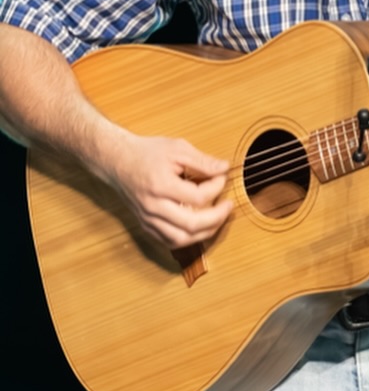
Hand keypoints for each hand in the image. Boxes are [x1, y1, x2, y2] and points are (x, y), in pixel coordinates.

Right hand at [107, 134, 231, 248]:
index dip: (216, 188)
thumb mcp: (177, 149)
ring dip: (204, 233)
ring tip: (217, 219)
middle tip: (228, 206)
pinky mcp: (146, 225)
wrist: (117, 161)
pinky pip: (169, 241)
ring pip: (180, 239)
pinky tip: (199, 227)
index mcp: (161, 186)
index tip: (221, 177)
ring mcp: (148, 219)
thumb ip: (202, 161)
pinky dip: (187, 238)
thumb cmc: (146, 153)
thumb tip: (225, 169)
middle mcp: (153, 207)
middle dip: (217, 217)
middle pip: (191, 224)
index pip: (198, 198)